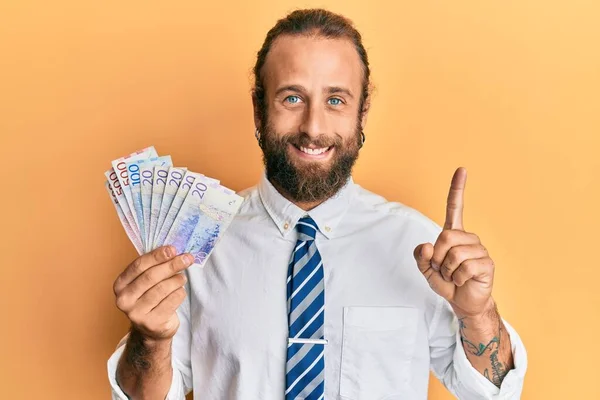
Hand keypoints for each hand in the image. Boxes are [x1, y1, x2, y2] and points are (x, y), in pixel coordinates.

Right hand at [113, 246, 192, 340]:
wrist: (153, 329)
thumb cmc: (151, 298)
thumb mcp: (146, 281)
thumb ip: (154, 266)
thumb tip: (173, 250)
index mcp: (120, 284)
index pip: (139, 265)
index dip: (157, 256)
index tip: (173, 249)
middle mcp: (124, 299)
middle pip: (151, 276)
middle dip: (171, 265)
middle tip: (187, 259)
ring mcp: (136, 313)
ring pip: (162, 289)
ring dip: (177, 280)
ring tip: (182, 278)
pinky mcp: (151, 323)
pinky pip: (171, 301)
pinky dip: (180, 293)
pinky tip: (179, 292)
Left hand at [413, 167, 494, 316]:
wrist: (463, 302)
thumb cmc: (447, 282)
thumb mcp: (426, 270)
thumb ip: (420, 257)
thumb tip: (426, 246)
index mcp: (453, 234)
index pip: (455, 207)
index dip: (457, 189)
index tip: (461, 169)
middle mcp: (468, 238)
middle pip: (445, 237)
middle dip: (437, 257)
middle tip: (442, 269)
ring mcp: (479, 250)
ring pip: (454, 254)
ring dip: (447, 270)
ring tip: (453, 275)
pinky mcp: (487, 263)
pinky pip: (464, 267)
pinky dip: (457, 278)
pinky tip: (463, 280)